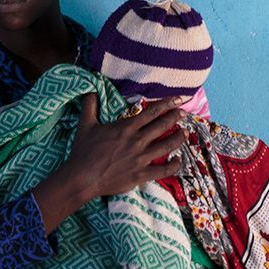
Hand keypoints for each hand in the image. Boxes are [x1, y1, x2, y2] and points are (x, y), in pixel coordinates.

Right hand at [33, 95, 184, 231]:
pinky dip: (174, 165)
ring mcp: (141, 158)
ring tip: (185, 132)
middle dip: (176, 117)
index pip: (152, 112)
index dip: (167, 104)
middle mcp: (137, 141)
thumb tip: (90, 90)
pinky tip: (178, 160)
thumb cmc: (83, 151)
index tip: (178, 99)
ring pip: (167, 145)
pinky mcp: (141, 175)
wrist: (82, 178)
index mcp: (126, 127)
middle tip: (184, 113)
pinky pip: (164, 170)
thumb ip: (90, 105)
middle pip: (163, 125)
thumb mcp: (85, 124)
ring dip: (178, 138)